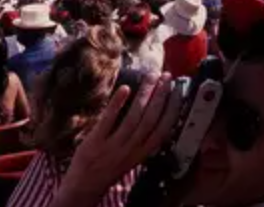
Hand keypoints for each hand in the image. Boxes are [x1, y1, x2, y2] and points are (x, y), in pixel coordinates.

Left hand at [53, 73, 180, 206]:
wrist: (85, 185)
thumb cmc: (108, 167)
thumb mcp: (131, 157)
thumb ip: (140, 140)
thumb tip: (151, 115)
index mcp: (142, 153)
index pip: (163, 130)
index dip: (172, 110)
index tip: (178, 91)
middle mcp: (131, 149)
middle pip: (151, 120)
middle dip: (161, 97)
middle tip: (166, 77)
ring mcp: (114, 145)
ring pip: (134, 118)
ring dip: (144, 95)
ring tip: (151, 77)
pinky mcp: (96, 141)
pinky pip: (109, 120)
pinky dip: (118, 103)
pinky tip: (125, 88)